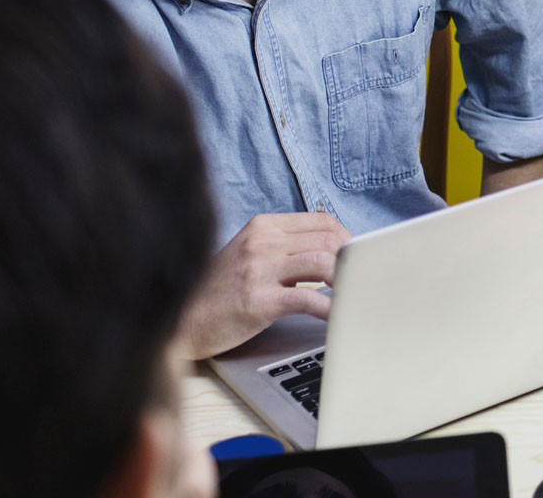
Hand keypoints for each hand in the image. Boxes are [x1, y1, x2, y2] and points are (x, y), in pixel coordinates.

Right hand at [176, 212, 350, 359]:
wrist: (182, 320)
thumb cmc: (220, 291)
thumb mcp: (250, 255)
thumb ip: (286, 248)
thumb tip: (333, 253)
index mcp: (263, 226)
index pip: (324, 221)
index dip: (348, 239)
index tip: (357, 258)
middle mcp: (262, 241)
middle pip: (329, 239)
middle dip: (352, 260)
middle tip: (361, 279)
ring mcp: (258, 269)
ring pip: (324, 262)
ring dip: (347, 279)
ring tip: (354, 293)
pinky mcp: (258, 299)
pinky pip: (309, 299)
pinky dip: (333, 308)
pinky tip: (340, 316)